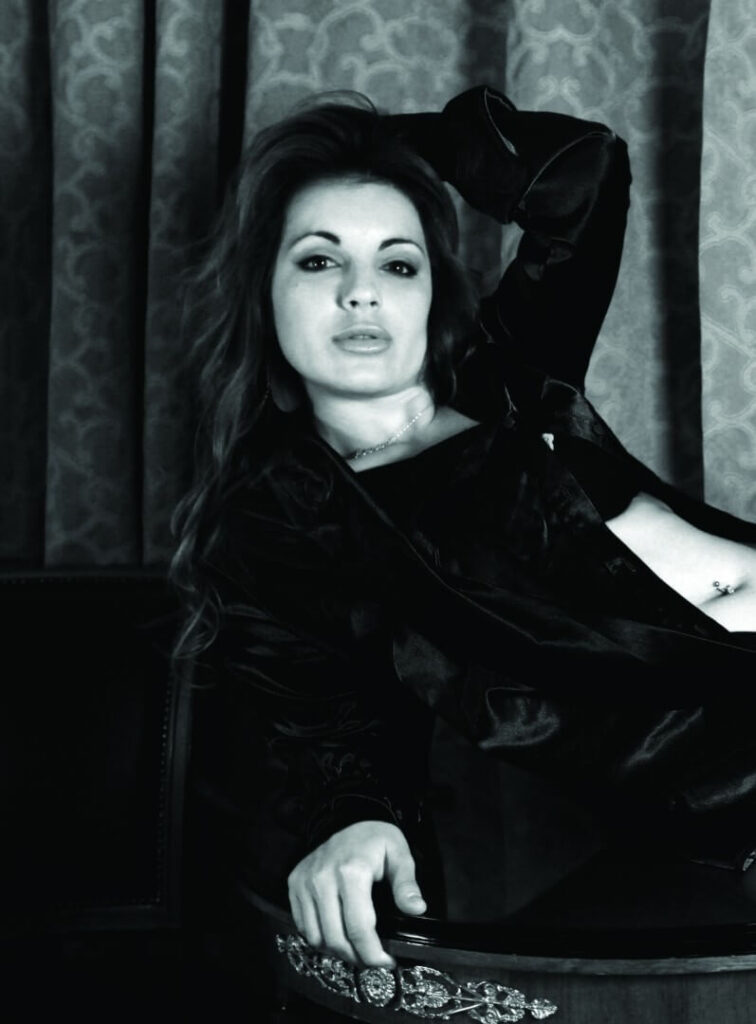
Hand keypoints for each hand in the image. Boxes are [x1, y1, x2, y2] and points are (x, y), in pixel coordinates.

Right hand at [287, 820, 426, 967]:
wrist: (347, 817)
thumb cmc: (375, 839)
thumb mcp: (398, 853)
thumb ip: (406, 883)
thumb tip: (416, 909)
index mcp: (351, 872)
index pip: (359, 928)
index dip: (373, 953)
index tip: (387, 962)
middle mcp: (322, 878)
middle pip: (336, 938)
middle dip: (357, 958)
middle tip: (373, 960)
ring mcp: (305, 882)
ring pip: (316, 937)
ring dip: (337, 951)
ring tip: (356, 949)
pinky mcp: (295, 884)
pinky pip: (303, 926)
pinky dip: (319, 938)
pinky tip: (337, 934)